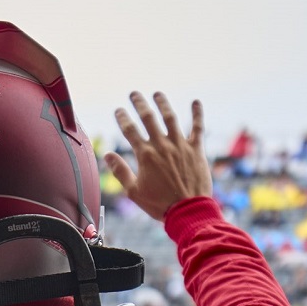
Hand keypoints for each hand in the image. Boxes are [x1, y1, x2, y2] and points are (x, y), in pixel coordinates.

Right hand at [104, 91, 211, 220]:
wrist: (187, 210)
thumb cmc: (159, 204)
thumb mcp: (134, 191)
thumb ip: (121, 171)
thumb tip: (108, 155)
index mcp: (146, 155)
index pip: (130, 131)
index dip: (123, 118)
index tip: (118, 110)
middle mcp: (162, 146)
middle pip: (149, 118)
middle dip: (140, 104)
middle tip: (134, 94)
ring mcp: (181, 146)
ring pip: (171, 118)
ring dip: (163, 104)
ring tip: (157, 94)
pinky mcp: (196, 150)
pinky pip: (198, 128)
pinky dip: (197, 114)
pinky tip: (195, 102)